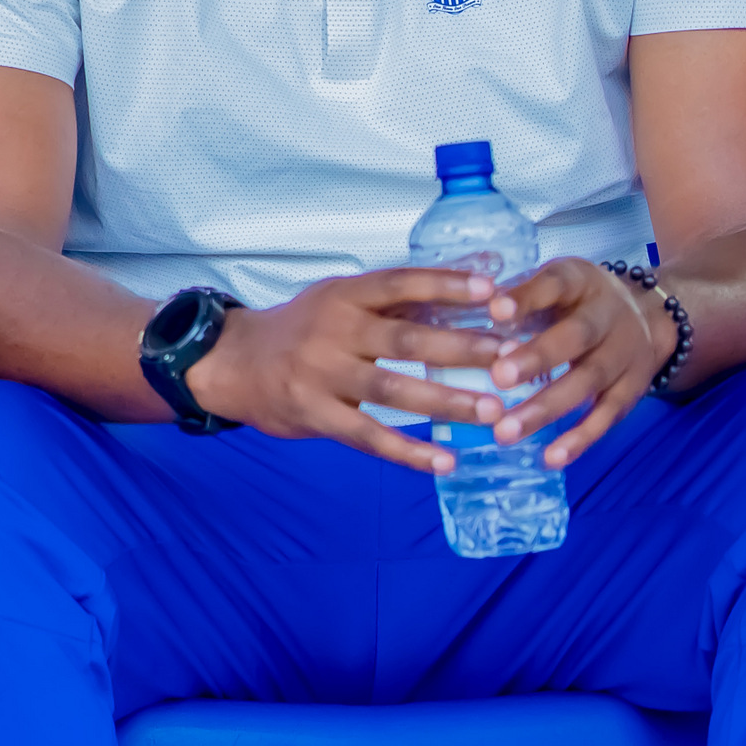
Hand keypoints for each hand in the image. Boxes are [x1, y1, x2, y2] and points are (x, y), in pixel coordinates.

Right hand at [181, 268, 513, 473]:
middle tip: (513, 357)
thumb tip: (467, 284)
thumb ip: (392, 301)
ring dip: (448, 402)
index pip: (402, 283)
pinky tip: (446, 461)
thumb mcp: (337, 301)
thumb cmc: (300, 330)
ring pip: (394, 392)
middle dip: (464, 349)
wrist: (232, 364)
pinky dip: (410, 452)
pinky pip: (369, 437)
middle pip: (407, 340)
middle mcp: (333, 331)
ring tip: (495, 412)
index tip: (498, 290)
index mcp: (343, 296)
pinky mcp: (314, 414)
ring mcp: (322, 375)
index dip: (449, 285)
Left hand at [479, 258, 670, 467]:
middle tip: (498, 378)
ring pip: (588, 382)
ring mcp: (625, 355)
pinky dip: (580, 439)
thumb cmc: (578, 299)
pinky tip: (550, 458)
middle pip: (575, 336)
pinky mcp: (633, 389)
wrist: (650, 315)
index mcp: (580, 281)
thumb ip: (517, 295)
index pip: (554, 284)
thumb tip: (460, 307)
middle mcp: (608, 316)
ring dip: (546, 408)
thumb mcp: (554, 281)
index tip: (494, 308)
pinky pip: (607, 416)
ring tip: (505, 431)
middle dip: (537, 358)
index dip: (527, 297)